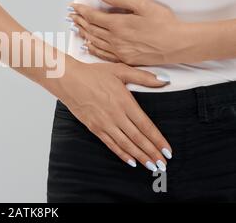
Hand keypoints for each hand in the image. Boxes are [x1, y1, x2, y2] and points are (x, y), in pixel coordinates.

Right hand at [58, 59, 172, 170]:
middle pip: (138, 138)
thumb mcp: (120, 70)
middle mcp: (116, 116)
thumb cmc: (93, 74)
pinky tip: (131, 161)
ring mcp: (104, 123)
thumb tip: (164, 80)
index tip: (168, 150)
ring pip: (126, 144)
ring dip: (140, 157)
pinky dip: (122, 154)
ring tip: (151, 166)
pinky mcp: (94, 128)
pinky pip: (111, 144)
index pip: (146, 126)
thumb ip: (144, 77)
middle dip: (152, 153)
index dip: (158, 140)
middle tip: (163, 164)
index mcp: (125, 102)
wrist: (68, 80)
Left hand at [67, 0, 190, 65]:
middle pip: (91, 29)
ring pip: (95, 41)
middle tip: (70, 16)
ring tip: (75, 27)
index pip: (93, 16)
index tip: (73, 7)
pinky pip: (103, 54)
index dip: (81, 11)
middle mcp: (115, 39)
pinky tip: (88, 45)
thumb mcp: (143, 5)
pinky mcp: (125, 59)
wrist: (177, 45)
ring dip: (83, 33)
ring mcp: (119, 51)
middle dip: (79, 21)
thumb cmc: (164, 23)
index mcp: (118, 24)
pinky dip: (93, 48)